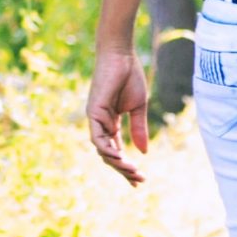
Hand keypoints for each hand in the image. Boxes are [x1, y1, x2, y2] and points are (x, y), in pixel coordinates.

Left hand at [87, 49, 151, 183]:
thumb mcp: (138, 108)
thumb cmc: (130, 77)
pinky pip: (97, 138)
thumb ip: (138, 129)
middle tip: (138, 180)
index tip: (138, 180)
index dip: (126, 166)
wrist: (122, 56)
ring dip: (117, 163)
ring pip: (103, 150)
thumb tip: (143, 152)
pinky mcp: (93, 113)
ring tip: (133, 171)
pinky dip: (107, 150)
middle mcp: (100, 124)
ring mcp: (95, 120)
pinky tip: (120, 158)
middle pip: (109, 155)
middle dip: (124, 169)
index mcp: (111, 123)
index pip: (116, 150)